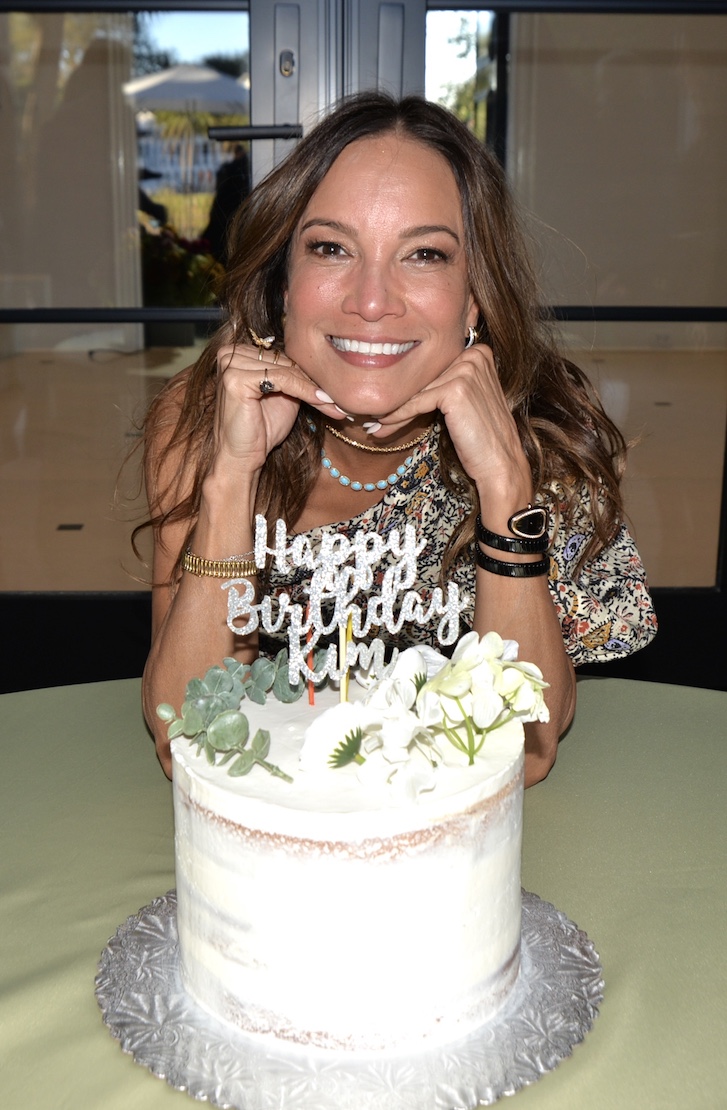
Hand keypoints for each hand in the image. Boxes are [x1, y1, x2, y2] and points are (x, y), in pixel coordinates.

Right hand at [213, 343, 348, 474]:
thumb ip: (296, 377)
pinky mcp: (236, 378)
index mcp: (238, 353)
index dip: (311, 374)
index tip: (337, 389)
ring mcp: (230, 364)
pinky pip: (282, 379)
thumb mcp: (284, 396)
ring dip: (313, 388)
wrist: (241, 458)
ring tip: (335, 404)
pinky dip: (305, 391)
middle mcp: (230, 353)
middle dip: (314, 382)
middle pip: (285, 361)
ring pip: (287, 369)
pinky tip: (321, 401)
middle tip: (340, 399)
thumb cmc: (260, 430)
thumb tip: (331, 367)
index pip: (283, 356)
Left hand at [375, 344, 532, 503]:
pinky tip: (383, 425)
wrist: (499, 462)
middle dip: (399, 400)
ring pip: (418, 390)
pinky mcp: (456, 388)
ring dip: (395, 410)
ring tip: (375, 425)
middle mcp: (474, 354)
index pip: (433, 368)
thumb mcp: (463, 400)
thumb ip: (441, 383)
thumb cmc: (480, 436)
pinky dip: (399, 415)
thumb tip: (402, 383)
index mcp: (477, 351)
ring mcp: (467, 370)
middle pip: (424, 377)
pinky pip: (417, 402)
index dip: (410, 387)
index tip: (386, 402)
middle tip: (374, 417)